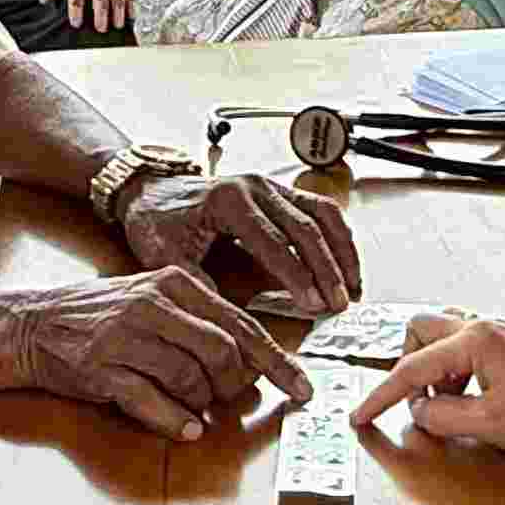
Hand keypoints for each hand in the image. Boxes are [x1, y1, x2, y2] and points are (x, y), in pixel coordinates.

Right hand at [0, 264, 310, 437]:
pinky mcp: (101, 368)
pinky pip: (152, 402)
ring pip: (192, 379)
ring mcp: (125, 335)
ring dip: (202, 404)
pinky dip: (175, 421)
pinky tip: (184, 429)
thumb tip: (253, 362)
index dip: (278, 362)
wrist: (29, 325)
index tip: (305, 389)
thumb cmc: (99, 316)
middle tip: (228, 399)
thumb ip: (200, 322)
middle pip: (224, 352)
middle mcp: (153, 302)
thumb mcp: (152, 300)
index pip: (242, 324)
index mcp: (175, 282)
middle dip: (236, 385)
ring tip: (193, 407)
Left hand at [121, 172, 362, 313]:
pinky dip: (339, 238)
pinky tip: (346, 267)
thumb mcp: (164, 256)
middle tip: (337, 304)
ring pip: (321, 215)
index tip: (313, 304)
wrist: (152, 190)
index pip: (272, 241)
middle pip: (304, 227)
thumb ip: (195, 283)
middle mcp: (255, 186)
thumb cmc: (157, 221)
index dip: (295, 275)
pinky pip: (320, 211)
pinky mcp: (280, 192)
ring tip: (352, 289)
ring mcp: (271, 186)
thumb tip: (228, 318)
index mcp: (228, 200)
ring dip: (341, 253)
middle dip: (325, 269)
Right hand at [353, 310, 504, 453]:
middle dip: (409, 366)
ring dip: (434, 370)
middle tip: (418, 403)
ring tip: (450, 406)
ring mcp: (498, 333)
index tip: (360, 415)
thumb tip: (418, 412)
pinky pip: (464, 348)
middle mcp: (482, 327)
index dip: (382, 396)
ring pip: (442, 337)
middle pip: (420, 330)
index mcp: (473, 340)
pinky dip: (456, 371)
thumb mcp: (490, 424)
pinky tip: (471, 399)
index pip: (412, 368)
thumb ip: (443, 417)